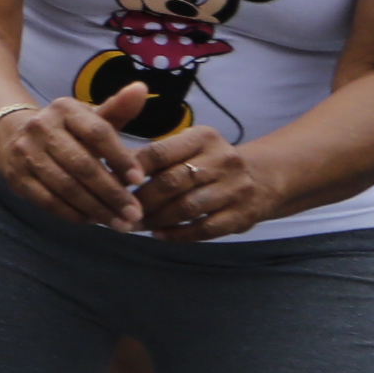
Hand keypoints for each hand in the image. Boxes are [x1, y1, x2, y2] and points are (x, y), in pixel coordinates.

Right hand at [0, 84, 153, 231]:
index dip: (120, 158)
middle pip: (82, 165)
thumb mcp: (90, 116)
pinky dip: (74, 214)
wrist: (11, 134)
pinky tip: (93, 220)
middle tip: (135, 214)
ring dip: (96, 209)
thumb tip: (141, 88)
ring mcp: (25, 153)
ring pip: (66, 187)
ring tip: (120, 223)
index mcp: (64, 109)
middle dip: (112, 193)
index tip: (140, 180)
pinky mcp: (17, 178)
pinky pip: (49, 201)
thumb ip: (118, 108)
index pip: (97, 134)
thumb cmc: (67, 130)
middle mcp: (41, 127)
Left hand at [126, 122, 286, 240]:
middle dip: (141, 199)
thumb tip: (110, 169)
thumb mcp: (188, 146)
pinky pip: (205, 229)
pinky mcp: (243, 216)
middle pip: (172, 182)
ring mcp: (236, 189)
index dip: (133, 170)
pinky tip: (158, 234)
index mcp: (204, 138)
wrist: (263, 177)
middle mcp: (223, 160)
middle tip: (119, 210)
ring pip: (187, 208)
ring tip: (134, 225)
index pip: (160, 152)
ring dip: (156, 219)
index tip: (111, 183)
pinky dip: (177, 234)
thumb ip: (155, 155)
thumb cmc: (207, 162)